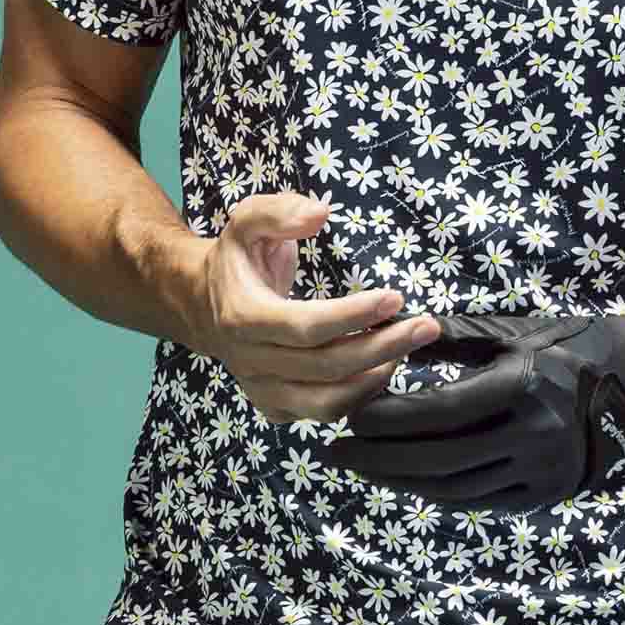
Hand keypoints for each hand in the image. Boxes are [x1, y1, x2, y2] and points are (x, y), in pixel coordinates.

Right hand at [187, 192, 440, 424]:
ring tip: (406, 348)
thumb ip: (280, 211)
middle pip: (326, 367)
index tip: (395, 298)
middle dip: (383, 347)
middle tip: (425, 326)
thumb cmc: (235, 260)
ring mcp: (262, 389)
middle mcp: (251, 361)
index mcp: (244, 316)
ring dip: (375, 379)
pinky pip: (321, 413)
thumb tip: (320, 214)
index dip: (353, 316)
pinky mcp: (274, 406)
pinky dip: (357, 397)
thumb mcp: (246, 220)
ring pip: (326, 403)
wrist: (199, 304)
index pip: (306, 327)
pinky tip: (381, 367)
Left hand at [327, 312, 624, 513]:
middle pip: (438, 458)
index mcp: (520, 387)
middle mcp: (530, 436)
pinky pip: (478, 501)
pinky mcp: (543, 495)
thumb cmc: (566, 347)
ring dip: (401, 481)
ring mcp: (539, 472)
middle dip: (379, 458)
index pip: (438, 411)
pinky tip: (407, 481)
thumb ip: (455, 338)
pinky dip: (437, 492)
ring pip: (454, 488)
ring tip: (363, 468)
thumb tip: (396, 334)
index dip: (388, 418)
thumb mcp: (513, 331)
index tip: (349, 416)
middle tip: (335, 452)